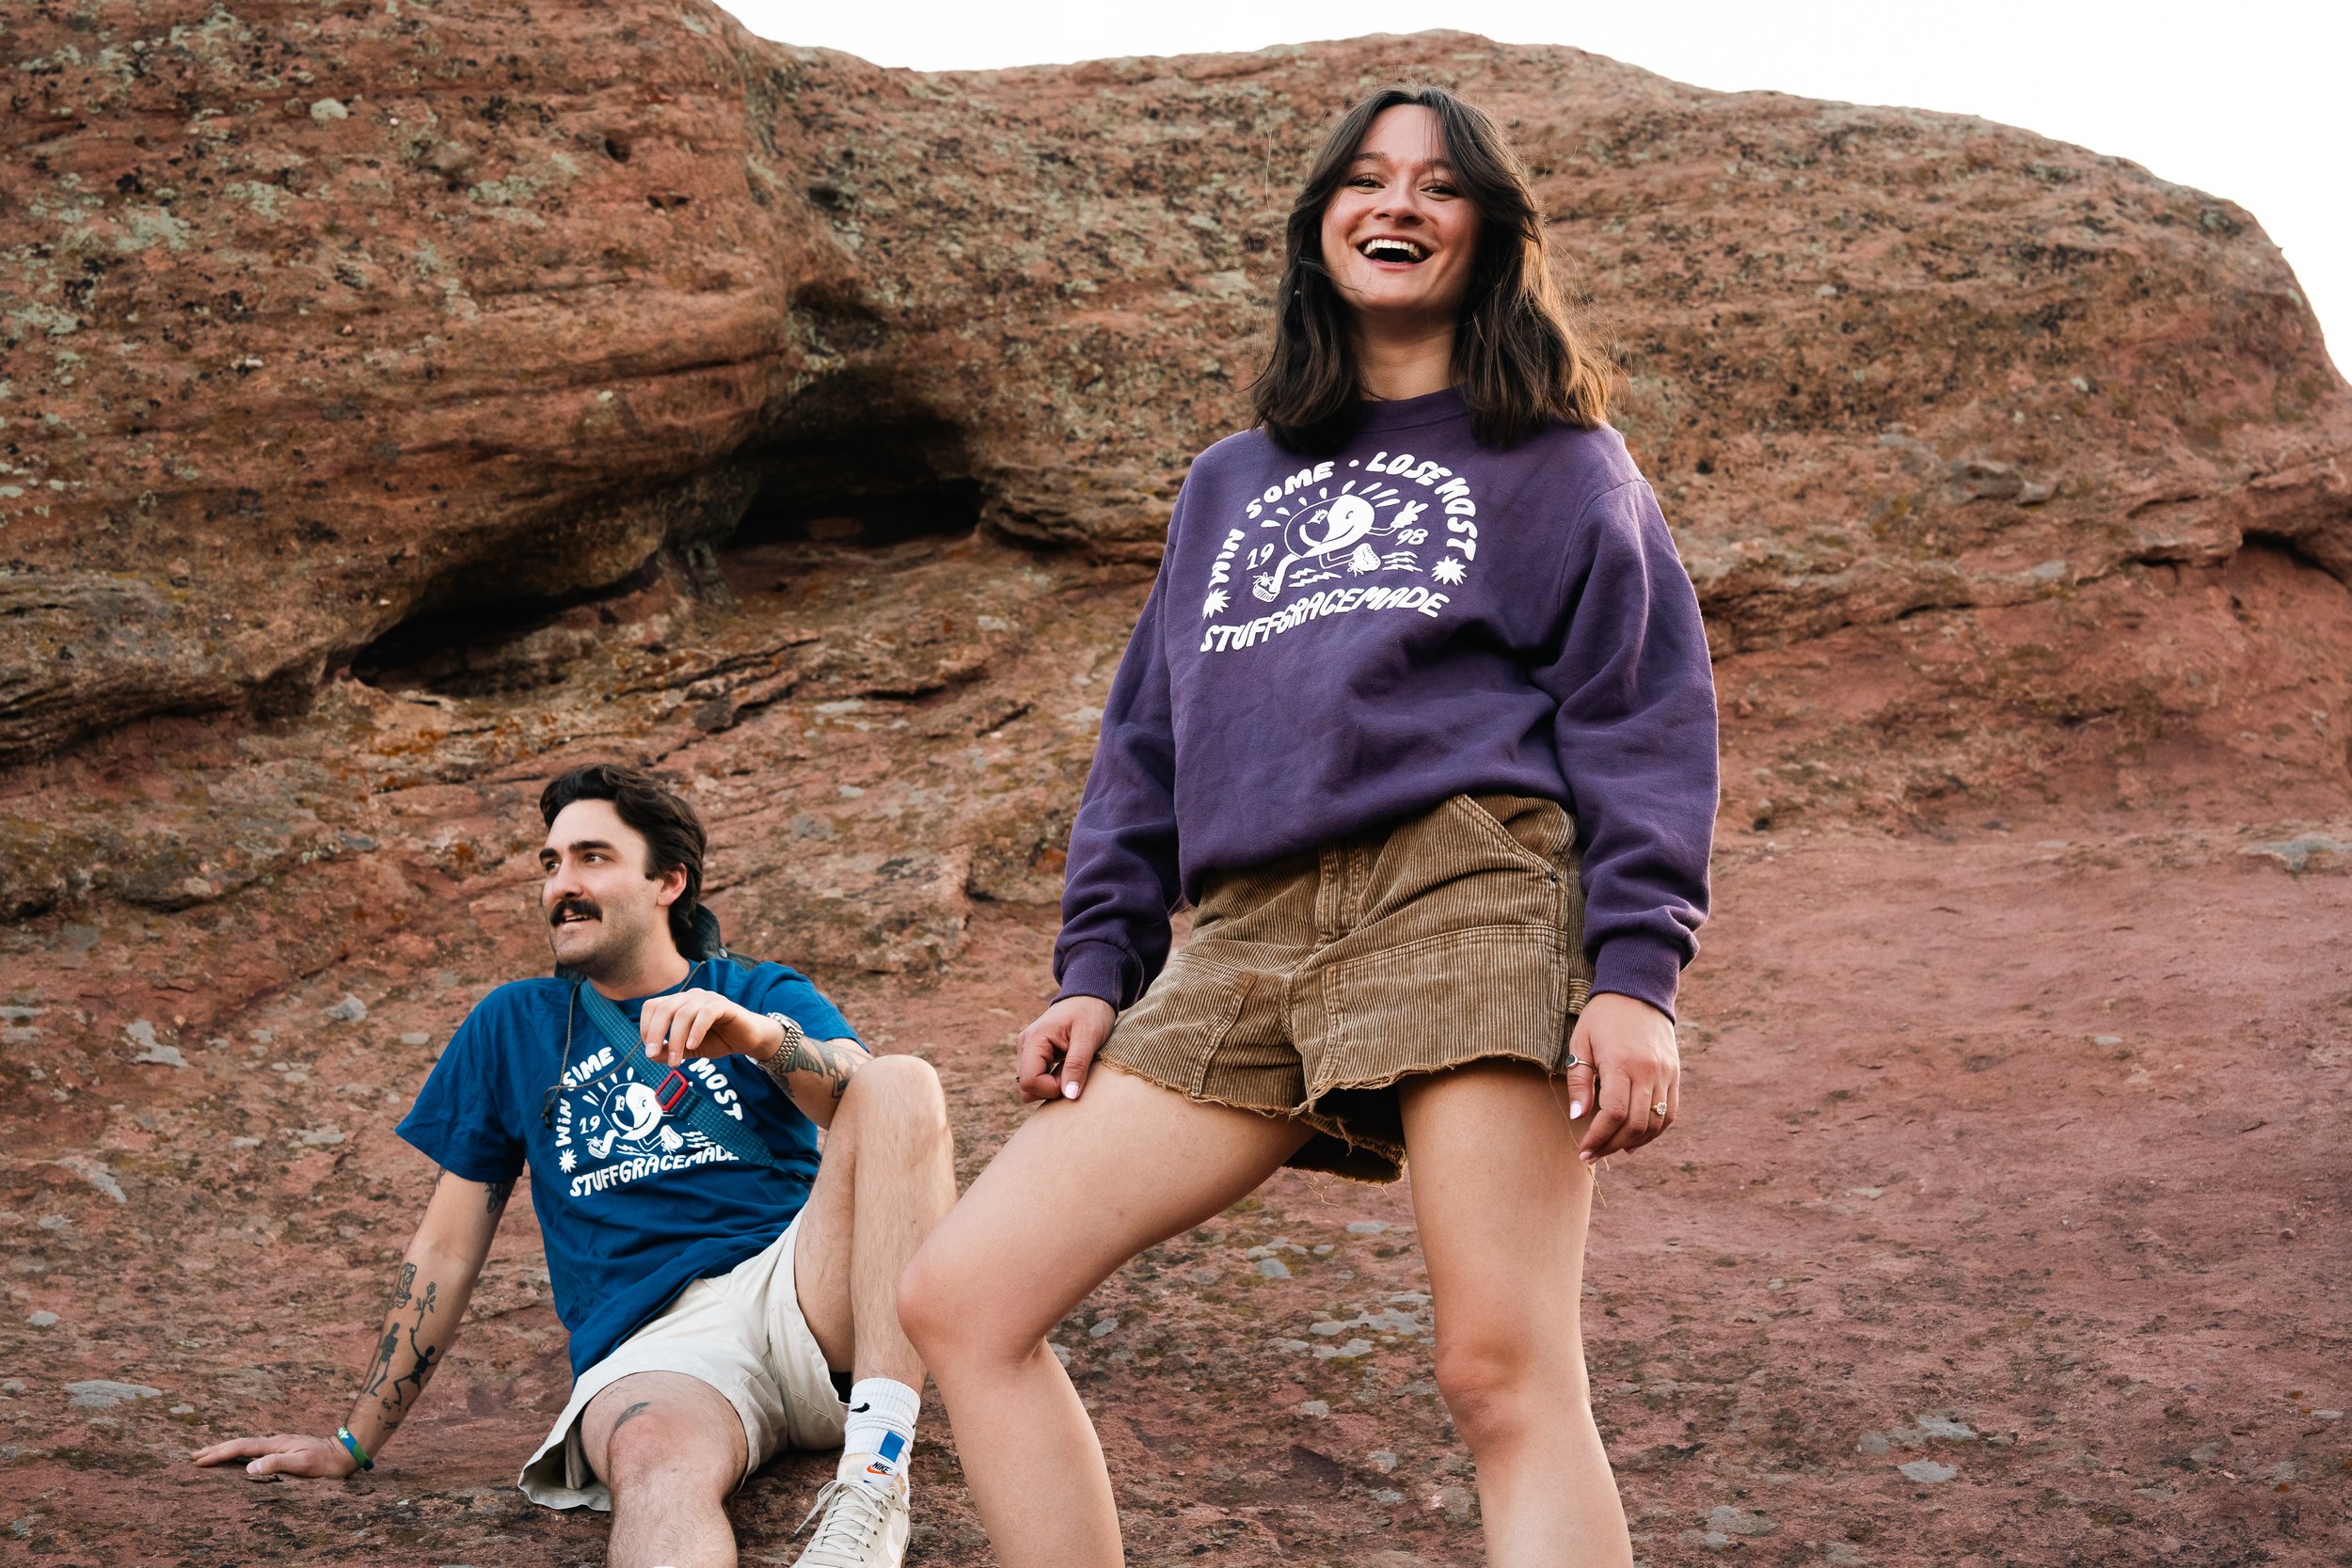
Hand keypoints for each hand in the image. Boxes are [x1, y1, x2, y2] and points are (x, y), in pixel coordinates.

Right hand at [191, 1432, 358, 1479]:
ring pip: (245, 1445)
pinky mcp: (282, 1448)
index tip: (199, 1461)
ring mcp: (278, 1444)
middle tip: (193, 1456)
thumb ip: (277, 1463)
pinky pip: (253, 1450)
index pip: (240, 1448)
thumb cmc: (325, 1462)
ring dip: (225, 1449)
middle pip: (239, 1443)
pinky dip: (239, 1452)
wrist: (344, 1452)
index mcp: (275, 1444)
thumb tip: (249, 1468)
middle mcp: (274, 1441)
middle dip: (215, 1449)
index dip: (218, 1454)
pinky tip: (237, 1457)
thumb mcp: (303, 1463)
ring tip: (208, 1454)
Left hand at [638, 988, 779, 1065]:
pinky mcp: (724, 1005)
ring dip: (675, 1039)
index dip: (646, 1027)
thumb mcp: (689, 1049)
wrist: (748, 1039)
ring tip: (676, 1060)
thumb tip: (651, 1055)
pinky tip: (693, 1045)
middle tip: (652, 1055)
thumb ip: (670, 1051)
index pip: (653, 1006)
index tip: (649, 1049)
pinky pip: (705, 1014)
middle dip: (655, 1033)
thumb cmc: (717, 1040)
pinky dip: (696, 1031)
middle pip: (664, 1009)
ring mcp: (707, 998)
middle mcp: (691, 996)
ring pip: (683, 1014)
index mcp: (679, 1003)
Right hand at [1015, 995, 1115, 1102]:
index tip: (1073, 1079)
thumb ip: (1077, 1066)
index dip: (1051, 1089)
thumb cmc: (1091, 1012)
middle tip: (1074, 1074)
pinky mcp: (1034, 1054)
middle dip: (1050, 1089)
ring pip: (1030, 1086)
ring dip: (1051, 1085)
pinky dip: (1051, 1080)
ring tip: (1071, 1068)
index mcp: (1035, 1039)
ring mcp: (1027, 1050)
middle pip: (1026, 1088)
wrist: (1090, 995)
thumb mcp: (1089, 1037)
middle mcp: (1025, 1045)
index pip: (1029, 1082)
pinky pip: (1036, 1078)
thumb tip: (1069, 1096)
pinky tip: (1066, 1067)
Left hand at [1566, 991, 1679, 1164]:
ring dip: (1633, 1142)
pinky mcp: (1675, 1074)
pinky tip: (1635, 1139)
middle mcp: (1648, 1071)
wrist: (1638, 991)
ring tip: (1611, 1148)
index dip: (1598, 1137)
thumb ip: (1579, 1081)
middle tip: (1593, 1155)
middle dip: (1611, 1145)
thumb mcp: (1581, 1042)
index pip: (1614, 1113)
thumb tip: (1579, 1116)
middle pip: (1635, 1123)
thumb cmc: (1602, 1017)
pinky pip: (1670, 1112)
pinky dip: (1654, 1131)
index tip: (1584, 1150)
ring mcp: (1665, 1074)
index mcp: (1621, 1062)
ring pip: (1655, 1123)